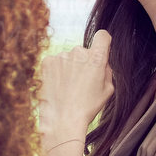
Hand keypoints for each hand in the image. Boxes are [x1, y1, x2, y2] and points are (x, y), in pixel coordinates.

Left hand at [38, 30, 113, 147]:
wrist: (63, 119)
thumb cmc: (88, 106)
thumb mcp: (108, 89)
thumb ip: (106, 70)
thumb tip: (102, 60)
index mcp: (97, 58)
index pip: (102, 36)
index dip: (103, 42)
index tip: (101, 48)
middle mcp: (78, 52)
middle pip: (84, 52)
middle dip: (84, 62)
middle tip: (81, 82)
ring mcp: (61, 56)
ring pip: (68, 58)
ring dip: (69, 67)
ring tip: (68, 87)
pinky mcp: (47, 62)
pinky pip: (55, 62)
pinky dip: (56, 71)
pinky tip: (58, 85)